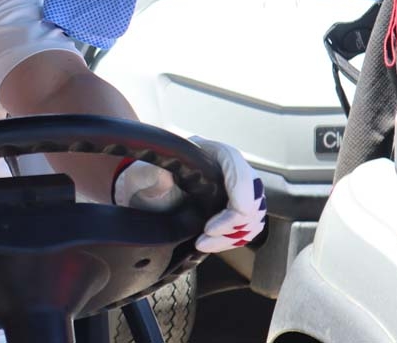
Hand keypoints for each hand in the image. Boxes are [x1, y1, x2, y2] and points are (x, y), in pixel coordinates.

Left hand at [112, 137, 264, 253]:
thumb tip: (165, 180)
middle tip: (204, 239)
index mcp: (213, 152)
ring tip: (203, 244)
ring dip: (233, 236)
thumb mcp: (143, 173)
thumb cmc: (148, 176)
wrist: (149, 188)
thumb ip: (150, 175)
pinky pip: (248, 227)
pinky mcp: (237, 207)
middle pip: (252, 197)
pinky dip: (233, 239)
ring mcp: (237, 189)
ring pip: (253, 216)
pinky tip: (211, 243)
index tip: (211, 225)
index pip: (239, 170)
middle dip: (233, 224)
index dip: (236, 197)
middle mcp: (231, 169)